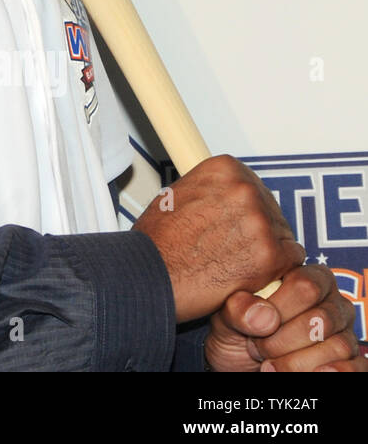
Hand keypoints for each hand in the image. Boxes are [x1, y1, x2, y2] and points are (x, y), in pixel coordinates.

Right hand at [133, 155, 303, 322]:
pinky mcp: (270, 255)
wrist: (151, 274)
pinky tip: (254, 273)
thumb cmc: (158, 240)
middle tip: (237, 247)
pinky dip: (278, 269)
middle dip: (259, 228)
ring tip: (241, 262)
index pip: (255, 186)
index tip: (238, 222)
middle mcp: (244, 189)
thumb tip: (225, 196)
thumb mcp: (177, 194)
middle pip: (272, 209)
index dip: (248, 208)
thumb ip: (211, 191)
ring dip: (269, 249)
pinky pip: (293, 259)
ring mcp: (259, 221)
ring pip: (284, 234)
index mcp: (223, 170)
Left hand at [205, 263, 366, 372]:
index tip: (255, 325)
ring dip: (299, 361)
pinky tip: (309, 375)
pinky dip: (332, 373)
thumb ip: (238, 308)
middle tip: (258, 348)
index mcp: (305, 277)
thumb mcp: (227, 315)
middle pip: (321, 318)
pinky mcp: (352, 359)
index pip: (305, 285)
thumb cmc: (238, 328)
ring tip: (270, 364)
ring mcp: (345, 331)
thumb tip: (265, 317)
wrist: (240, 359)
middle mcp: (332, 301)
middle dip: (284, 339)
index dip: (279, 308)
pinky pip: (355, 366)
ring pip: (338, 345)